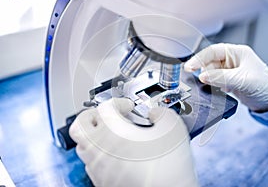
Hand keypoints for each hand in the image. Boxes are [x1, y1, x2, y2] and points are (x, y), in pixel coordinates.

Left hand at [69, 98, 197, 186]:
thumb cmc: (168, 166)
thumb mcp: (173, 128)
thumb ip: (162, 112)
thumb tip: (155, 114)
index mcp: (113, 131)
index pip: (105, 106)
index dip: (119, 102)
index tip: (128, 107)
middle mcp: (100, 148)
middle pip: (80, 124)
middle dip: (92, 115)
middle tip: (106, 115)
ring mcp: (98, 167)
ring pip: (82, 146)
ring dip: (94, 136)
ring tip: (111, 135)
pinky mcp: (101, 182)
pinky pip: (91, 164)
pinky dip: (99, 155)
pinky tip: (117, 155)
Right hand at [184, 43, 267, 111]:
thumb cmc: (265, 86)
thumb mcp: (242, 80)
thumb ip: (221, 77)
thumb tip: (202, 76)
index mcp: (236, 52)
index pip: (212, 51)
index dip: (199, 58)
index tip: (189, 67)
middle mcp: (231, 59)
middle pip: (208, 62)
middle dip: (203, 71)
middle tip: (199, 80)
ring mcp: (228, 70)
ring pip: (209, 72)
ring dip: (208, 80)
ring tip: (214, 86)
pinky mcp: (226, 80)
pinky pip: (213, 80)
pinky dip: (211, 85)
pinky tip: (216, 89)